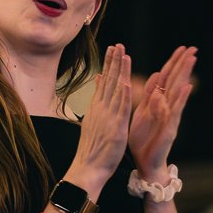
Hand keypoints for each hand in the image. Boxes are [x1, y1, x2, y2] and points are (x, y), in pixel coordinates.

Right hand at [66, 43, 132, 192]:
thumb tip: (98, 82)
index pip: (104, 81)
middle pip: (109, 81)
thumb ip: (97, 101)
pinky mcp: (116, 128)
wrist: (87, 168)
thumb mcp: (92, 121)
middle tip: (118, 44)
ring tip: (123, 55)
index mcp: (97, 108)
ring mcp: (108, 117)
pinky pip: (121, 109)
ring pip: (115, 90)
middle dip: (114, 61)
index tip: (112, 49)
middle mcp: (101, 109)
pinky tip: (126, 82)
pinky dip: (123, 95)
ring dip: (120, 72)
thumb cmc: (91, 149)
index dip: (109, 64)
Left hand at [128, 46, 196, 180]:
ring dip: (185, 75)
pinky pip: (174, 112)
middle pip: (177, 82)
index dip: (174, 63)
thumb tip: (156, 75)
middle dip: (184, 65)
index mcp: (159, 103)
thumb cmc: (144, 140)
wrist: (145, 164)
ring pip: (178, 93)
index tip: (182, 48)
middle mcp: (168, 108)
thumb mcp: (143, 113)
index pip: (168, 79)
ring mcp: (170, 118)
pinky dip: (180, 99)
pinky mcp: (169, 129)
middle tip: (193, 48)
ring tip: (191, 60)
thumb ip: (150, 96)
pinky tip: (186, 87)